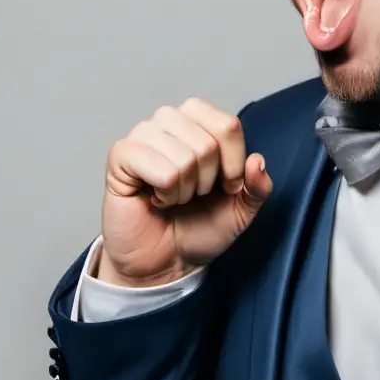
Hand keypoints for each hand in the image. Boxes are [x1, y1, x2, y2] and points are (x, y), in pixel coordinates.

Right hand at [96, 98, 272, 285]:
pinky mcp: (121, 155)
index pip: (229, 125)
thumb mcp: (242, 210)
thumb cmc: (199, 227)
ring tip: (173, 196)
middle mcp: (170, 120)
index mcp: (200, 121)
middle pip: (208, 143)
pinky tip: (156, 198)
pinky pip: (161, 171)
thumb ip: (258, 187)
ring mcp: (143, 134)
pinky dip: (166, 193)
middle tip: (193, 194)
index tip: (226, 186)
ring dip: (185, 190)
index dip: (234, 164)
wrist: (165, 260)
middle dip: (208, 181)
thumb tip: (257, 161)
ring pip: (185, 158)